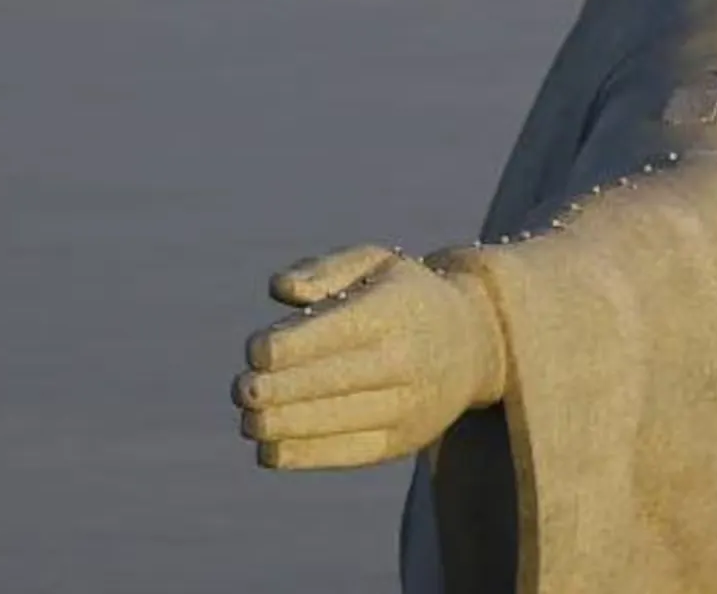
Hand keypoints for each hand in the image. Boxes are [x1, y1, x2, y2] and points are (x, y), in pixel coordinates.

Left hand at [232, 244, 505, 470]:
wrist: (475, 343)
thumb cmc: (403, 293)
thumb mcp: (375, 261)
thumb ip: (325, 268)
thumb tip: (280, 290)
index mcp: (395, 310)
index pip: (339, 332)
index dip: (292, 346)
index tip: (254, 351)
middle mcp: (406, 360)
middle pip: (335, 381)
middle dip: (281, 390)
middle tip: (241, 390)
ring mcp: (409, 405)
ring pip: (340, 421)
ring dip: (286, 425)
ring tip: (248, 421)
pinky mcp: (404, 441)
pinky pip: (351, 452)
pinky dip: (307, 455)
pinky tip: (269, 450)